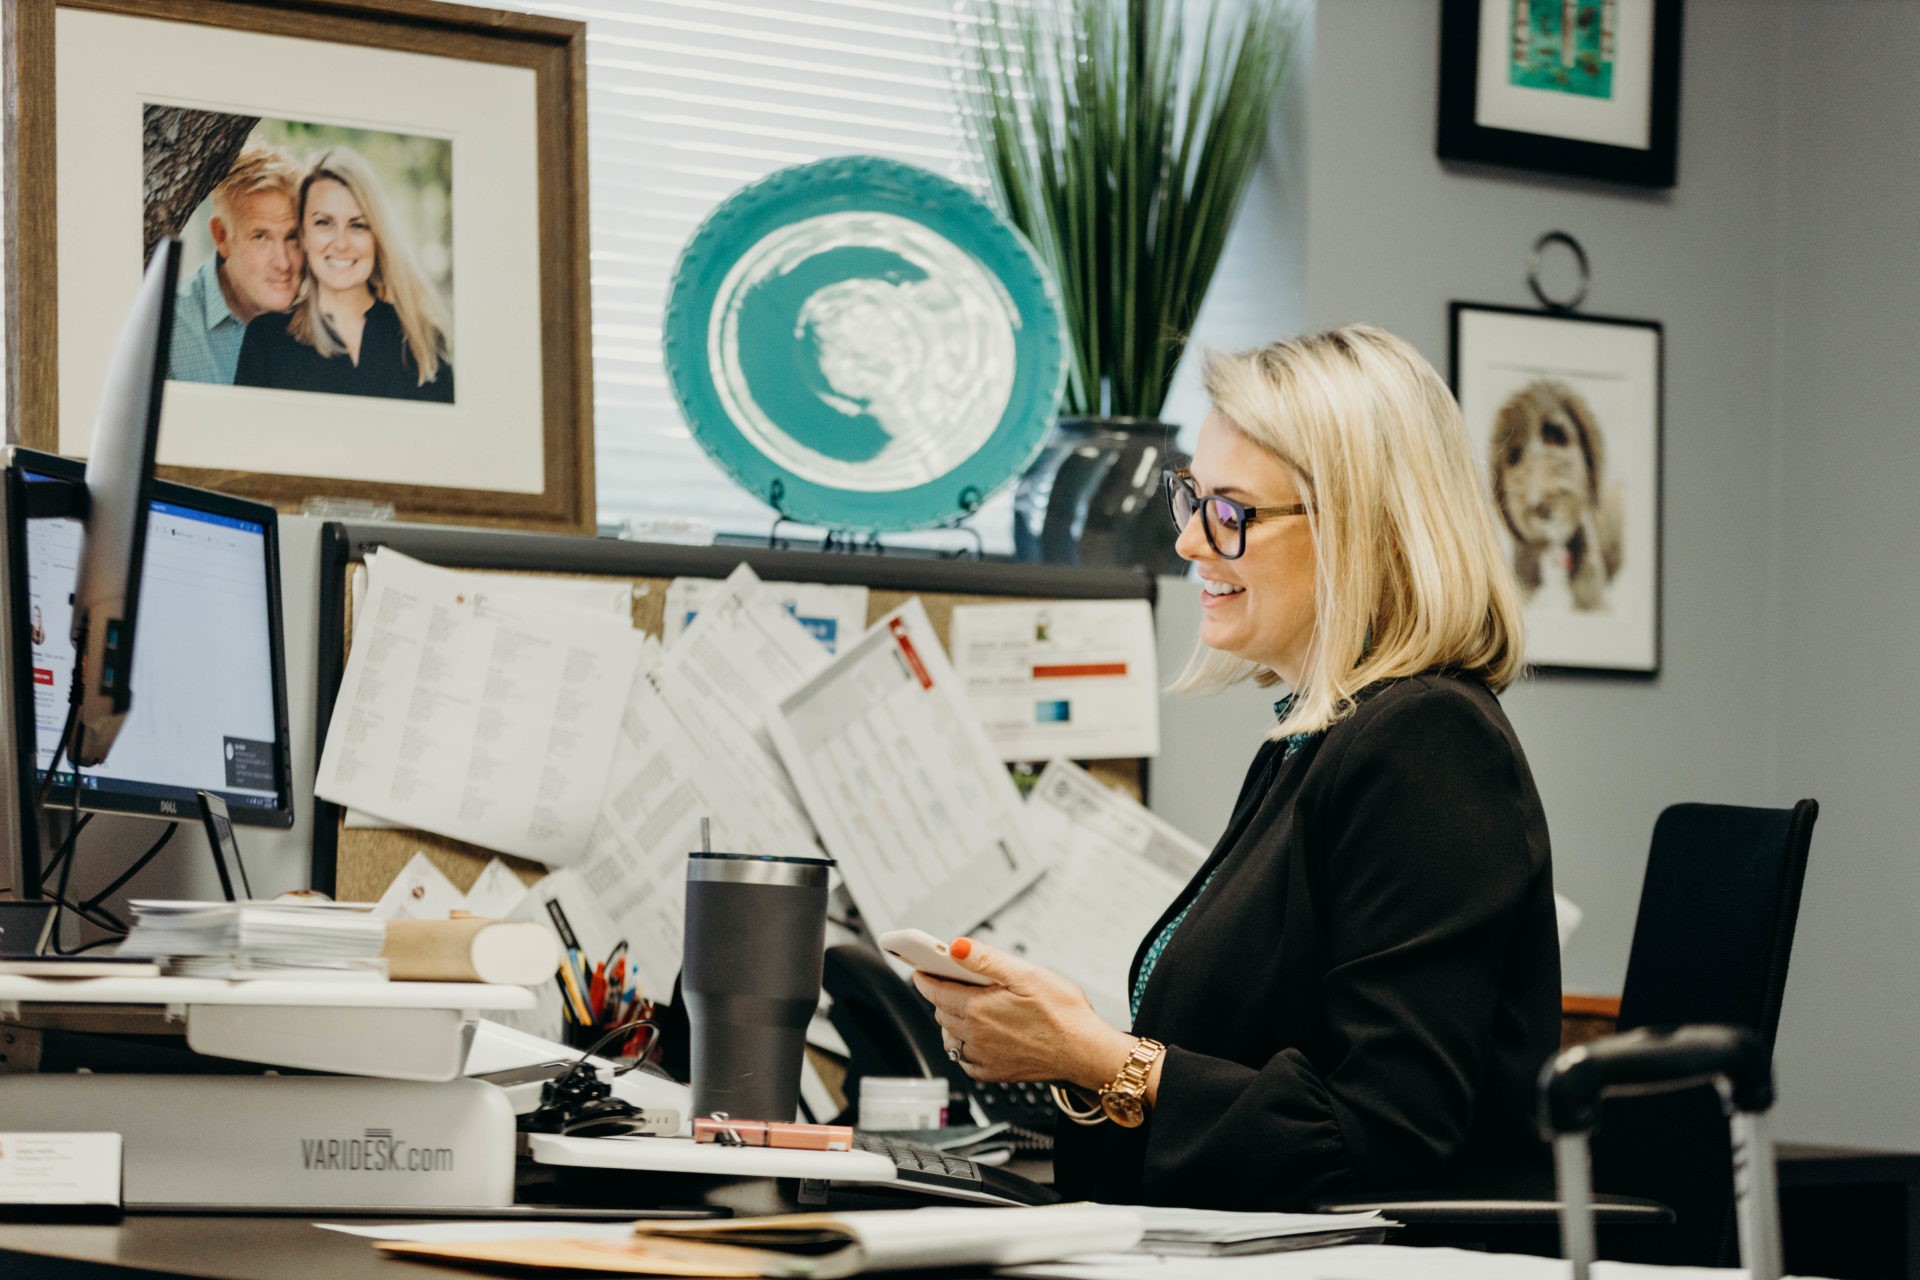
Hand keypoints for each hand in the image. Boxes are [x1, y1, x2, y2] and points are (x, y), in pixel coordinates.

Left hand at [910, 937, 1133, 1088]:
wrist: (1086, 1053)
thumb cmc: (1063, 1013)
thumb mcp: (1027, 974)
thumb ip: (986, 959)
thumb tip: (956, 946)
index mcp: (978, 1009)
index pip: (935, 991)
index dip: (925, 978)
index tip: (919, 970)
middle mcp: (975, 1036)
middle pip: (941, 1012)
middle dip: (942, 996)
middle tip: (953, 982)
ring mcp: (983, 1058)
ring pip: (951, 1037)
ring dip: (952, 1021)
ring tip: (967, 1007)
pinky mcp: (994, 1073)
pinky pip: (965, 1059)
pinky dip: (966, 1046)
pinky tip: (981, 1035)